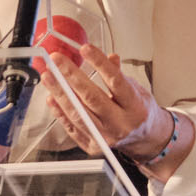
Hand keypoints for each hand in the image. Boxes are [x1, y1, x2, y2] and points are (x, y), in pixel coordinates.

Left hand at [41, 45, 170, 159]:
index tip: (85, 49)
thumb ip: (120, 76)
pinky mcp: (93, 146)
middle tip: (58, 61)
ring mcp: (106, 137)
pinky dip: (60, 112)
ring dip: (60, 93)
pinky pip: (72, 128)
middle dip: (72, 76)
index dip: (99, 63)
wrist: (146, 141)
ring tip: (49, 76)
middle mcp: (120, 124)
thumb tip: (110, 57)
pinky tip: (52, 98)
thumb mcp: (138, 91)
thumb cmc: (140, 113)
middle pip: (92, 98)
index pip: (115, 81)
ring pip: (78, 114)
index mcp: (135, 107)